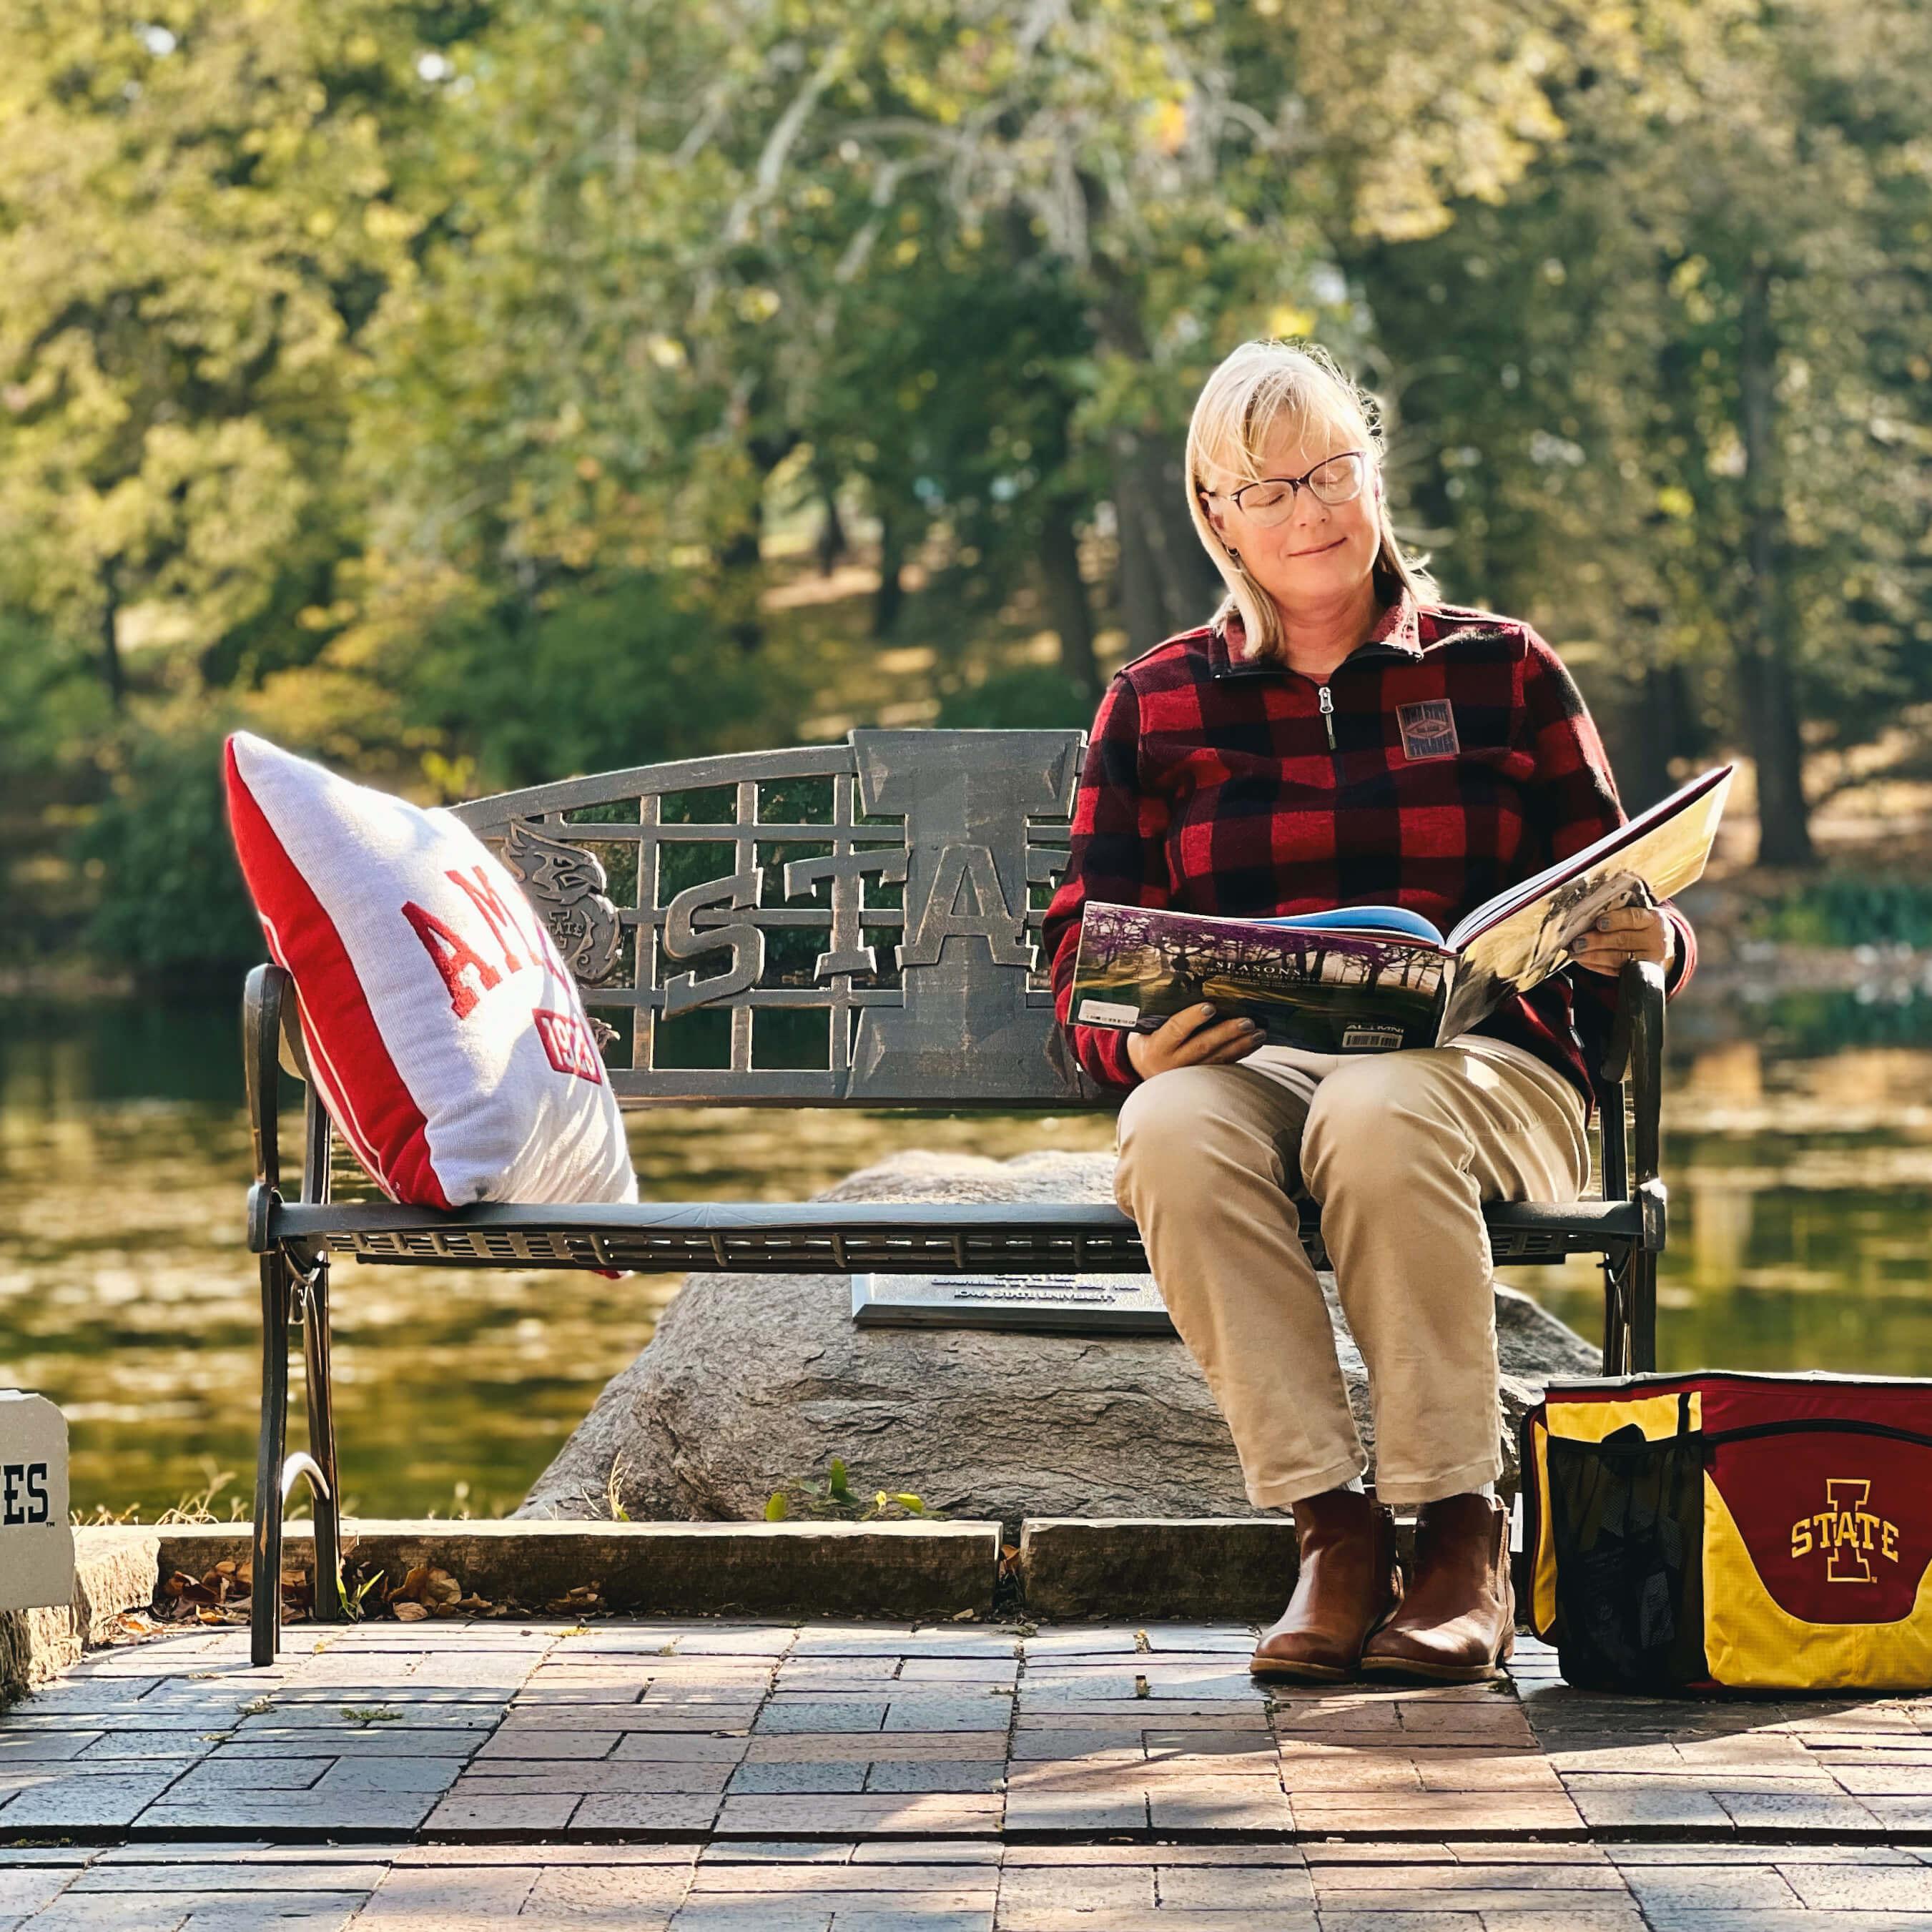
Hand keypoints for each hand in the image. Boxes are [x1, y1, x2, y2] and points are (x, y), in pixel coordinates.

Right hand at [1125, 1002, 1264, 1078]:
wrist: (1140, 1070)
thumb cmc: (1148, 1039)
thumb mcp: (1147, 1028)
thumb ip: (1166, 1016)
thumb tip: (1194, 990)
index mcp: (1157, 1047)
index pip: (1176, 1029)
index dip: (1193, 1018)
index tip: (1211, 1006)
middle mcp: (1172, 1063)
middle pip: (1203, 1047)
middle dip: (1227, 1033)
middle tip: (1247, 1022)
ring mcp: (1187, 1075)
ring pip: (1217, 1059)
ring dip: (1240, 1046)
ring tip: (1259, 1033)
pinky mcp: (1199, 1080)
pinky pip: (1222, 1066)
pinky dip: (1239, 1055)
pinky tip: (1253, 1044)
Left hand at [1570, 905, 1672, 975]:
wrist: (1663, 947)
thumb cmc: (1642, 926)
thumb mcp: (1639, 915)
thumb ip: (1619, 914)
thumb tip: (1586, 918)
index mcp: (1653, 919)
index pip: (1634, 918)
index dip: (1615, 920)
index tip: (1598, 923)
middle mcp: (1655, 939)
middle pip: (1623, 940)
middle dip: (1596, 941)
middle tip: (1577, 942)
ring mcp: (1650, 959)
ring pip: (1618, 958)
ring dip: (1593, 956)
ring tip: (1576, 953)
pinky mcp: (1642, 974)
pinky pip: (1616, 971)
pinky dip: (1597, 966)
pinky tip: (1584, 961)